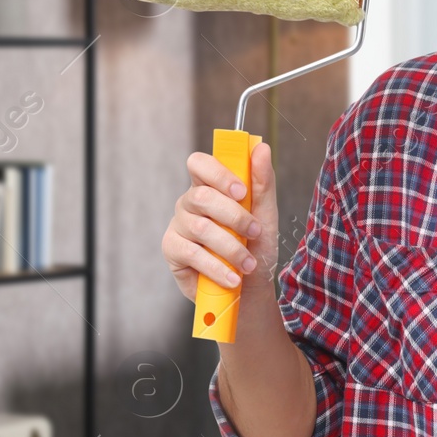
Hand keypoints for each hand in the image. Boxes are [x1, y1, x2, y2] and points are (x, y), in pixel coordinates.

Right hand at [162, 141, 279, 303]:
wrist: (249, 288)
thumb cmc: (255, 248)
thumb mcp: (265, 215)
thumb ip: (262, 182)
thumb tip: (261, 148)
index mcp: (209, 186)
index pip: (199, 164)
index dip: (218, 174)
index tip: (242, 192)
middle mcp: (189, 202)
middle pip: (202, 197)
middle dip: (235, 217)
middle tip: (255, 232)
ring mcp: (178, 225)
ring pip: (201, 228)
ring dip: (232, 248)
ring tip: (248, 264)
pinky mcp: (171, 249)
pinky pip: (192, 254)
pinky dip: (218, 267)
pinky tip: (233, 277)